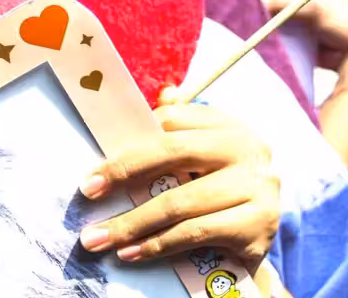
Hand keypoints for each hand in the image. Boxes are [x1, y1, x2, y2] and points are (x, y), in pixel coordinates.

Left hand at [77, 88, 279, 268]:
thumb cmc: (219, 194)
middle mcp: (248, 149)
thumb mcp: (202, 160)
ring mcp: (258, 187)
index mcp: (230, 126)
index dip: (130, 143)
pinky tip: (131, 253)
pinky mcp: (258, 225)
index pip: (172, 121)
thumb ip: (179, 131)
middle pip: (175, 152)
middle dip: (125, 172)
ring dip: (132, 223)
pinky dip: (158, 245)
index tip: (95, 170)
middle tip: (89, 192)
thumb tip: (162, 93)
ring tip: (99, 238)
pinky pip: (195, 233)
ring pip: (180, 201)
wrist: (256, 239)